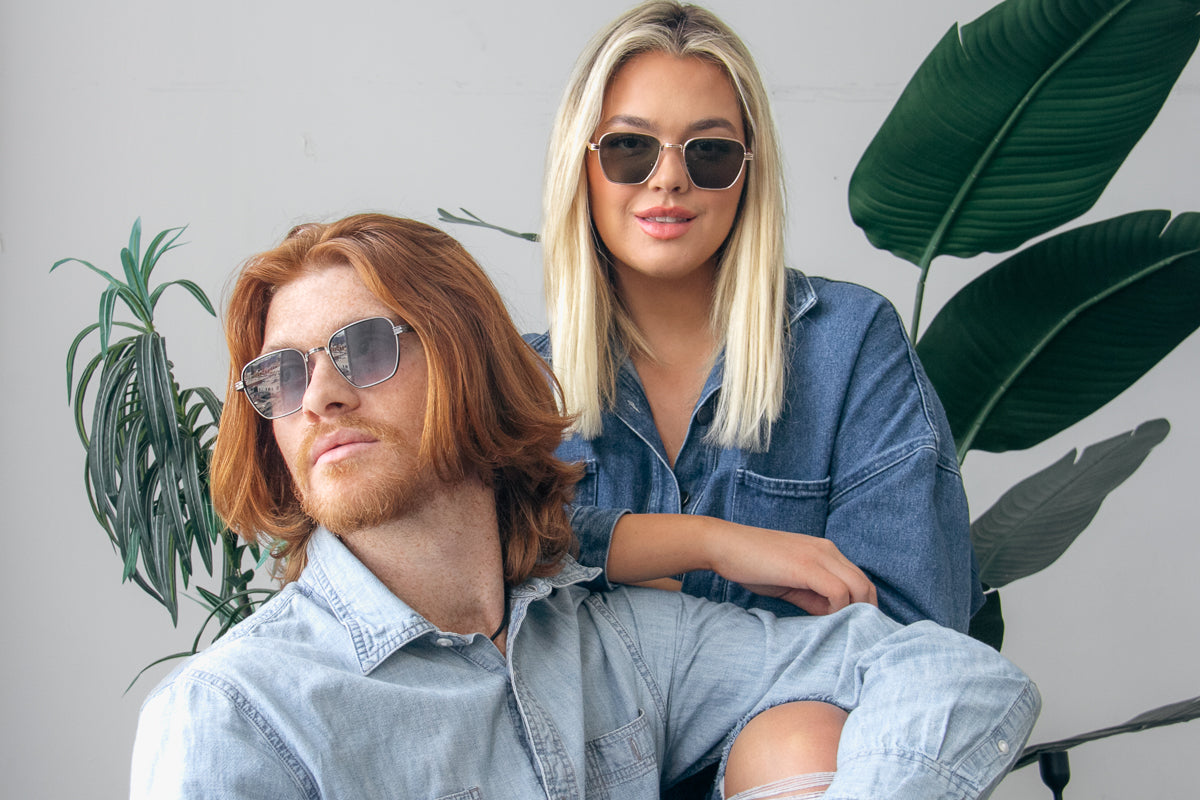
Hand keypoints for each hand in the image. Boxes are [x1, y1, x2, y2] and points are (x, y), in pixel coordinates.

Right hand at [704, 520, 877, 615]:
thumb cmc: (751, 564)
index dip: (861, 606)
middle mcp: (828, 550)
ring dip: (854, 612)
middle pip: (866, 584)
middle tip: (851, 635)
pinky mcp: (807, 566)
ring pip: (859, 587)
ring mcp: (818, 556)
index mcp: (825, 551)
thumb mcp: (789, 582)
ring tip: (837, 629)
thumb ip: (813, 596)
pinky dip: (837, 610)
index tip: (852, 628)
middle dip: (865, 612)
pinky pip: (839, 592)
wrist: (723, 545)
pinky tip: (821, 619)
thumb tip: (832, 616)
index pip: (860, 580)